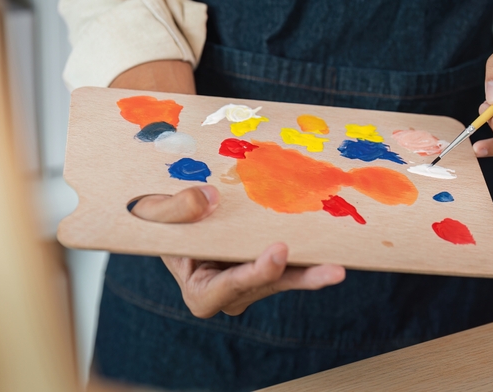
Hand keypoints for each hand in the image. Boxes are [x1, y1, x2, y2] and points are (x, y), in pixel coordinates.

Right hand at [129, 186, 346, 317]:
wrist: (171, 219)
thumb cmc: (157, 221)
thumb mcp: (152, 214)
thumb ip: (174, 209)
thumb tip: (208, 198)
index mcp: (201, 293)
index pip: (229, 286)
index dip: (254, 273)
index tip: (277, 251)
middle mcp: (232, 295)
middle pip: (266, 286)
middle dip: (297, 277)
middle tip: (330, 270)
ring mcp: (253, 283)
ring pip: (285, 280)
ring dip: (313, 274)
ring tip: (340, 269)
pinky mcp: (269, 268)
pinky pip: (292, 266)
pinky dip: (311, 258)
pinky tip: (336, 255)